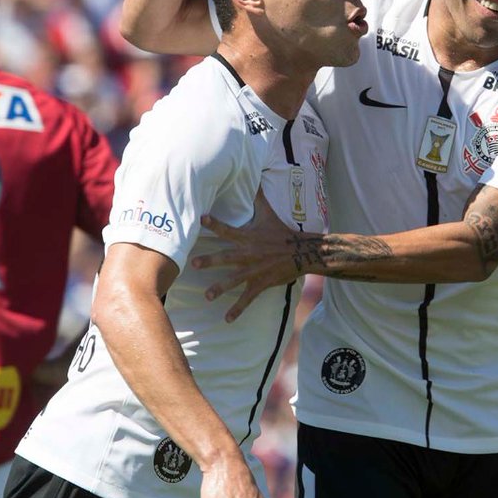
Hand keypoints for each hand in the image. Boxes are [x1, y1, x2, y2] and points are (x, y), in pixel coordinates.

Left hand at [193, 192, 317, 321]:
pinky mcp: (261, 283)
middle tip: (194, 264)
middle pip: (226, 257)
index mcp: (248, 237)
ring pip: (234, 280)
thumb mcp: (269, 214)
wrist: (303, 252)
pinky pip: (247, 298)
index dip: (215, 223)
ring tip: (207, 295)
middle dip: (210, 261)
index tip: (201, 218)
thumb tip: (254, 178)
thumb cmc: (282, 232)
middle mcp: (249, 254)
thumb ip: (258, 199)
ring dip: (220, 288)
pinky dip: (237, 309)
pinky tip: (227, 319)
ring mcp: (254, 270)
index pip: (228, 229)